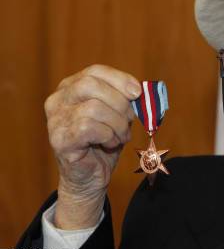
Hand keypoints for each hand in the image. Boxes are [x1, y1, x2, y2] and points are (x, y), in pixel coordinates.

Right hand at [44, 64, 140, 228]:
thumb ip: (125, 99)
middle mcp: (57, 100)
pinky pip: (90, 128)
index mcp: (70, 88)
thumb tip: (142, 90)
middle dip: (119, 102)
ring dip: (117, 124)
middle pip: (90, 84)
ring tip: (120, 136)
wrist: (91, 177)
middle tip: (129, 120)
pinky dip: (109, 136)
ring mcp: (55, 120)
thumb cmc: (105, 142)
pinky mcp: (59, 140)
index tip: (138, 92)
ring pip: (94, 108)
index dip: (119, 79)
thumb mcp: (118, 114)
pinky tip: (110, 144)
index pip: (94, 71)